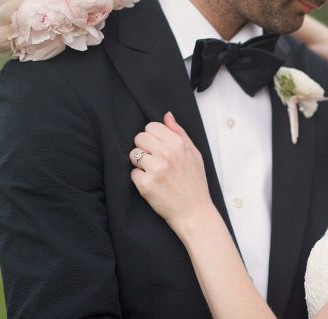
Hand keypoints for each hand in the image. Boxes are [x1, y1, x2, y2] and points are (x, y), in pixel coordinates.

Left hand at [130, 112, 214, 234]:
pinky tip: (152, 184)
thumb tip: (167, 115)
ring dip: (140, 163)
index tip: (158, 148)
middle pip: (139, 138)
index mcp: (178, 144)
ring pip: (133, 154)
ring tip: (154, 173)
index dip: (152, 137)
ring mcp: (155, 169)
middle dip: (144, 148)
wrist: (194, 212)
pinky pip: (132, 173)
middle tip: (154, 160)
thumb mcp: (194, 154)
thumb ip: (179, 133)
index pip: (151, 127)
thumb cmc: (194, 182)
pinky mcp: (145, 185)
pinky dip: (139, 179)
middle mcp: (166, 154)